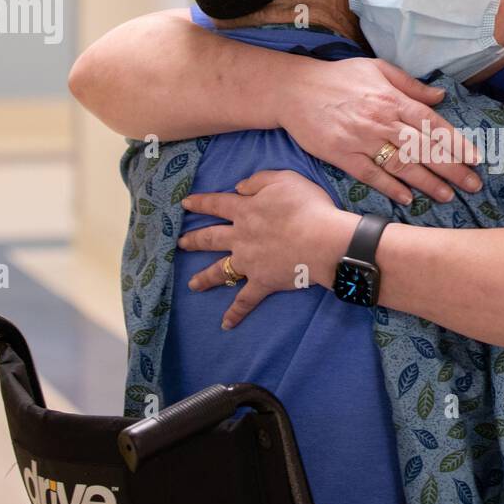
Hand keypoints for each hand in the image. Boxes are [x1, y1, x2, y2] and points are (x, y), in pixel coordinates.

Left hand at [178, 170, 354, 328]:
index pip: (217, 204)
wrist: (323, 241)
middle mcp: (241, 237)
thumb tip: (238, 187)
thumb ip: (258, 180)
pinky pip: (245, 300)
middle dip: (193, 240)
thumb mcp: (284, 180)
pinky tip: (226, 324)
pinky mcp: (262, 282)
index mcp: (245, 210)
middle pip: (211, 238)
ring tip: (192, 284)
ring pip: (221, 270)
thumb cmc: (308, 207)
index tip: (185, 204)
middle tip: (180, 243)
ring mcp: (249, 262)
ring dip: (205, 278)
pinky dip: (235, 313)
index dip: (200, 203)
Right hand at [279, 58, 481, 205]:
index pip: (431, 123)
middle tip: (473, 184)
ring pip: (401, 164)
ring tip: (448, 195)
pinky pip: (370, 175)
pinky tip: (408, 198)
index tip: (474, 158)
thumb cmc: (338, 78)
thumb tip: (441, 96)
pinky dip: (390, 187)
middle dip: (451, 167)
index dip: (455, 142)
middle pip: (422, 147)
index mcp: (391, 98)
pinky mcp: (341, 155)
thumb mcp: (377, 69)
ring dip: (427, 181)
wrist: (294, 90)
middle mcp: (380, 120)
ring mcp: (360, 139)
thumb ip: (410, 85)